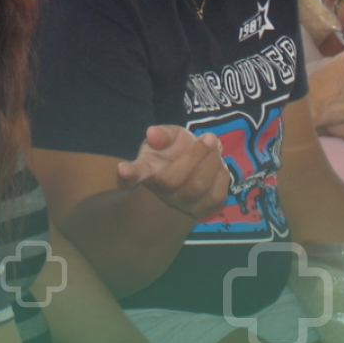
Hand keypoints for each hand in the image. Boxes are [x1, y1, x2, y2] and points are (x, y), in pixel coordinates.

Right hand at [117, 124, 231, 220]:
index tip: (122, 169)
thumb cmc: (173, 152)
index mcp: (147, 171)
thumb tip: (153, 133)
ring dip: (211, 163)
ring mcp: (182, 204)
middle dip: (194, 156)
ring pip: (197, 188)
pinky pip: (216, 195)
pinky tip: (218, 163)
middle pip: (172, 180)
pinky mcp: (203, 209)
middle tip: (209, 137)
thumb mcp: (166, 138)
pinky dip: (221, 174)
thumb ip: (162, 134)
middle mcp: (161, 191)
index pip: (135, 174)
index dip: (128, 174)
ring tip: (215, 145)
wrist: (190, 175)